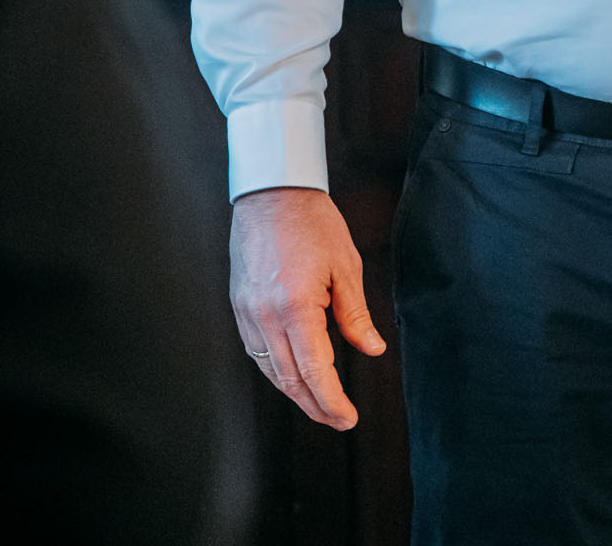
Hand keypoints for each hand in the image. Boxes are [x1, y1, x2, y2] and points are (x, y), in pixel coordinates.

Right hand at [230, 186, 385, 429]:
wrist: (272, 192)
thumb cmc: (313, 222)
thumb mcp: (346, 266)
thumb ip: (355, 315)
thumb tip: (372, 349)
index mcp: (295, 307)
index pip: (315, 372)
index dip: (332, 401)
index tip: (349, 418)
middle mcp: (265, 317)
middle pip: (290, 380)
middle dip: (315, 406)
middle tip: (338, 420)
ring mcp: (247, 313)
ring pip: (270, 370)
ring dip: (295, 392)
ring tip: (320, 403)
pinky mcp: (239, 306)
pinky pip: (257, 352)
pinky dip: (276, 370)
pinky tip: (293, 373)